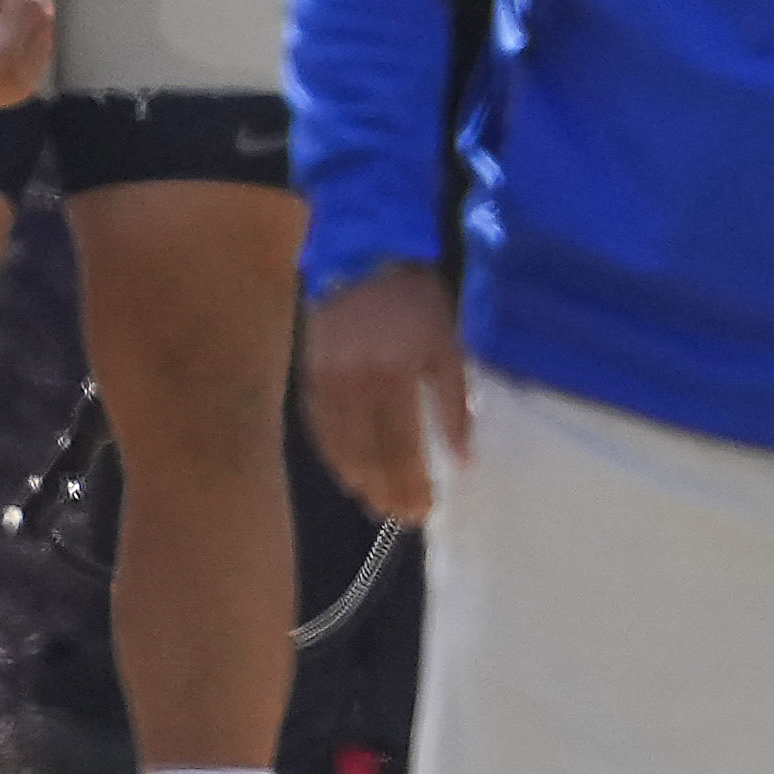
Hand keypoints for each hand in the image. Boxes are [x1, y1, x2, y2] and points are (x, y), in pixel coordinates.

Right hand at [304, 263, 468, 524]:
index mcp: (396, 375)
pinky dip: (335, 456)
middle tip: (406, 517)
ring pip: (342, 448)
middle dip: (389, 492)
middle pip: (371, 456)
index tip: (427, 510)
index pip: (403, 448)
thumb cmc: (419, 303)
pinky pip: (320, 428)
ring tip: (379, 505)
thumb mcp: (449, 345)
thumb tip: (463, 460)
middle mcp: (357, 383)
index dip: (413, 484)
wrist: (365, 256)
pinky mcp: (310, 374)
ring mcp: (328, 380)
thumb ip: (455, 403)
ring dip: (362, 482)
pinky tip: (350, 474)